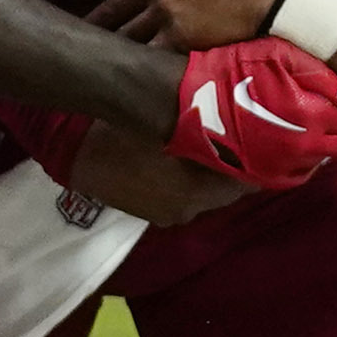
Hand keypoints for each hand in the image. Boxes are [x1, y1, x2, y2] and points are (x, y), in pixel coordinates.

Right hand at [64, 114, 246, 227]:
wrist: (70, 146)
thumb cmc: (127, 128)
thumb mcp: (176, 122)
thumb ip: (216, 131)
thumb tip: (250, 125)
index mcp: (196, 196)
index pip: (247, 184)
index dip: (259, 160)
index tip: (266, 135)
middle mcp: (185, 212)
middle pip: (224, 190)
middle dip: (233, 164)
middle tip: (241, 131)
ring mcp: (163, 215)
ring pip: (203, 191)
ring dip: (210, 170)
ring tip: (213, 138)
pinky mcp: (146, 210)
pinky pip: (181, 192)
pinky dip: (188, 176)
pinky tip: (183, 151)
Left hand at [81, 0, 293, 47]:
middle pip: (115, 5)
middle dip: (97, 20)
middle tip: (84, 32)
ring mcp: (163, 12)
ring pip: (126, 32)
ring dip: (113, 45)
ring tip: (101, 56)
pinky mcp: (176, 39)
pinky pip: (148, 53)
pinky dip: (138, 62)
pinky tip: (129, 71)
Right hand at [165, 36, 336, 187]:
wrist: (185, 102)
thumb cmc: (230, 70)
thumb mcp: (275, 54)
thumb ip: (316, 71)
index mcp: (309, 116)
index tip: (333, 102)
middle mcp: (301, 147)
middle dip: (336, 131)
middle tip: (323, 117)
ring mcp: (280, 167)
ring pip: (317, 163)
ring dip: (317, 148)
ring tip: (302, 130)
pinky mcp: (260, 179)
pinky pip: (293, 178)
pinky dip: (297, 164)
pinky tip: (287, 149)